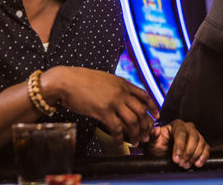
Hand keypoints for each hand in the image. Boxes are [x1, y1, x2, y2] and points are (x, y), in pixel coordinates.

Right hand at [44, 67, 158, 145]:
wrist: (65, 80)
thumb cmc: (80, 80)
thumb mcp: (104, 79)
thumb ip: (115, 87)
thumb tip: (120, 95)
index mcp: (122, 83)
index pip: (144, 95)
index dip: (152, 107)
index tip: (156, 115)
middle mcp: (121, 92)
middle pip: (141, 110)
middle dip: (146, 125)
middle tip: (148, 135)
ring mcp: (113, 101)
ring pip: (132, 121)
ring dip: (136, 134)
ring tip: (136, 142)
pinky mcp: (103, 111)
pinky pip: (116, 127)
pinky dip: (119, 137)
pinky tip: (118, 143)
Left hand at [146, 120, 209, 168]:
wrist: (162, 153)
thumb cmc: (158, 146)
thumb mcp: (152, 141)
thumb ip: (153, 135)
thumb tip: (156, 130)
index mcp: (176, 125)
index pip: (181, 133)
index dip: (179, 147)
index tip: (176, 158)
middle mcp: (188, 128)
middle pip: (193, 137)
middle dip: (187, 152)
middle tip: (181, 163)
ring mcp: (196, 135)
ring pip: (200, 143)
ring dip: (194, 156)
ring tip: (185, 165)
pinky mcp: (201, 143)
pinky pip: (206, 148)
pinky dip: (203, 156)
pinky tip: (197, 163)